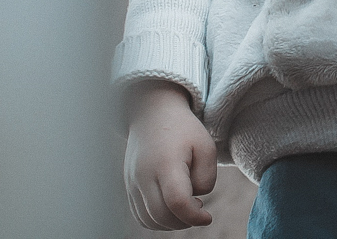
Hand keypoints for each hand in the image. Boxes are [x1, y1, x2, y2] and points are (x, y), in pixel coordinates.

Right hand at [124, 80, 217, 229]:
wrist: (152, 113)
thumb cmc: (183, 130)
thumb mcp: (206, 148)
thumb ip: (206, 179)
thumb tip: (193, 203)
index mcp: (166, 162)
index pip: (177, 202)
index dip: (194, 217)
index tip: (207, 216)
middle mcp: (143, 174)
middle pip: (162, 216)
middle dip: (185, 221)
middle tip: (198, 207)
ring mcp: (132, 182)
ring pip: (149, 220)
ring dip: (171, 223)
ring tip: (185, 205)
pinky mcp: (128, 186)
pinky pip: (140, 216)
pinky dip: (158, 220)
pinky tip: (171, 206)